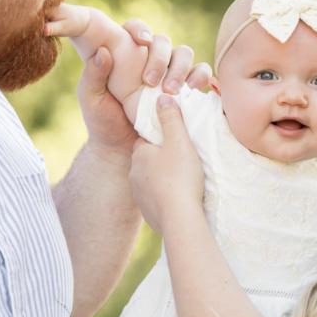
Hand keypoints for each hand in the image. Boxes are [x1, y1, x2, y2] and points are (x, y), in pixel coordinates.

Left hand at [77, 19, 210, 159]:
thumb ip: (93, 76)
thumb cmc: (104, 122)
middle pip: (163, 41)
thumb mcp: (91, 99)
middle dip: (160, 58)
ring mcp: (170, 73)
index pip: (136, 29)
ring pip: (185, 54)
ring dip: (181, 68)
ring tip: (172, 91)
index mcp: (126, 54)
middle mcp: (150, 59)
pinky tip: (193, 90)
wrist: (125, 150)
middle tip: (150, 82)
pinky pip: (202, 73)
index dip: (140, 29)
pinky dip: (201, 77)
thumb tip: (104, 51)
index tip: (140, 41)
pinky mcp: (187, 88)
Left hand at [129, 94, 204, 233]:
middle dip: (161, 158)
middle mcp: (133, 174)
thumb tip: (162, 97)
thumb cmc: (180, 176)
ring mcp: (139, 195)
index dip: (161, 138)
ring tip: (182, 180)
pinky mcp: (147, 212)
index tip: (175, 140)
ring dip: (163, 179)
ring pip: (150, 180)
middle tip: (182, 159)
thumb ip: (171, 118)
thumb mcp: (179, 142)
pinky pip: (155, 199)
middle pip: (148, 160)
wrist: (179, 218)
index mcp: (139, 154)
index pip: (146, 140)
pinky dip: (164, 197)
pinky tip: (179, 198)